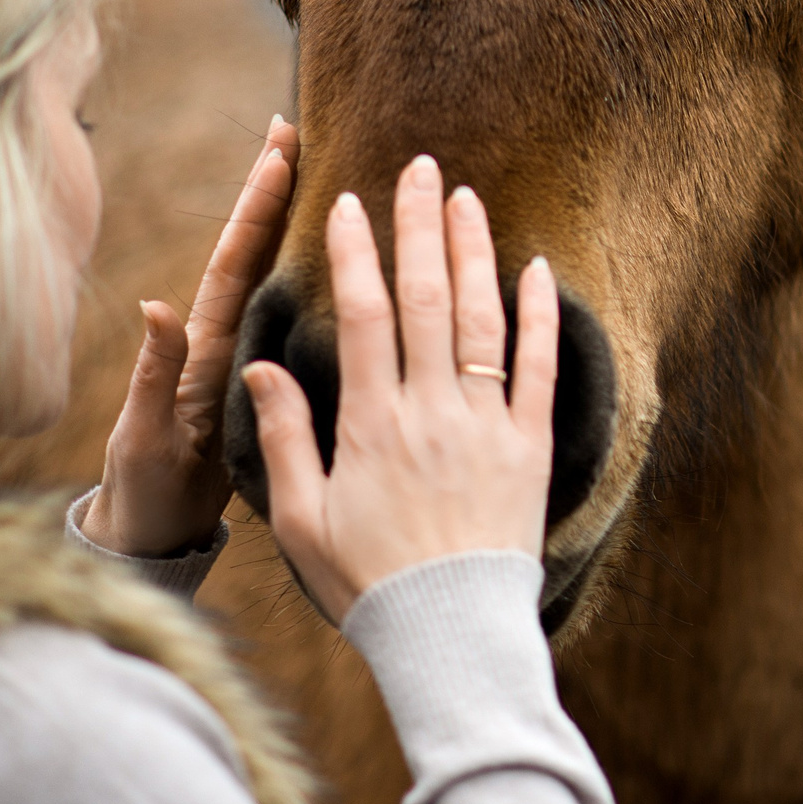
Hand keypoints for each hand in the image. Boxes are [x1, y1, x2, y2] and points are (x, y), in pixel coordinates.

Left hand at [80, 116, 298, 556]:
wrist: (150, 537)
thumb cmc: (144, 494)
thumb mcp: (145, 438)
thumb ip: (151, 376)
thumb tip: (152, 305)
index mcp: (202, 349)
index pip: (233, 263)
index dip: (255, 207)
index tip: (279, 150)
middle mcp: (222, 343)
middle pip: (254, 252)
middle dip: (274, 190)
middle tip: (298, 126)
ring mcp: (241, 361)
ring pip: (275, 279)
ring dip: (295, 224)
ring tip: (324, 170)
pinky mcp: (260, 385)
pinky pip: (290, 321)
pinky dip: (313, 283)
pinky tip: (344, 260)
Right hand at [242, 155, 558, 622]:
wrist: (450, 636)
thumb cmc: (369, 584)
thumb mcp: (304, 519)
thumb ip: (287, 437)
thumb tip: (261, 367)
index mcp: (372, 425)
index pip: (364, 317)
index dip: (355, 254)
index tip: (348, 204)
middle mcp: (432, 413)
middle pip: (426, 299)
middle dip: (418, 226)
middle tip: (417, 167)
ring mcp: (487, 427)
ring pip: (482, 320)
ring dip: (474, 252)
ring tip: (465, 197)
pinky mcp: (531, 450)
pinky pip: (540, 370)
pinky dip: (541, 316)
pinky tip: (537, 268)